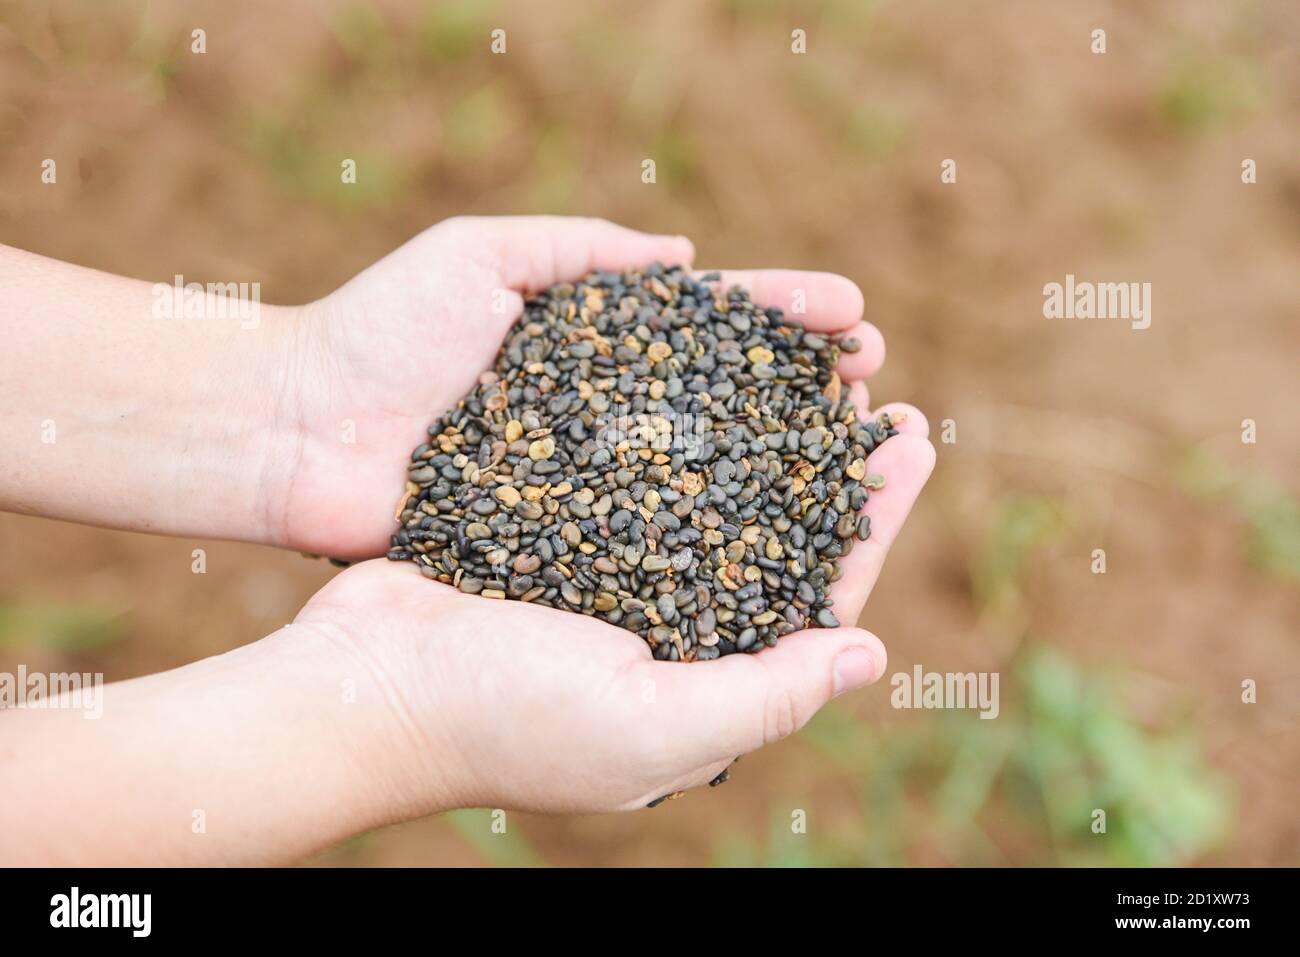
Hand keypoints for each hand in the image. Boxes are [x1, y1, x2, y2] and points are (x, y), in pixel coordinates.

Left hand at [269, 215, 922, 559]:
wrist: (296, 432)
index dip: (784, 316)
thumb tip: (687, 258)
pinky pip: (656, 538)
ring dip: (788, 462)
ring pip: (710, 470)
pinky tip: (786, 534)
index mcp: (595, 342)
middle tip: (878, 386)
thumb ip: (583, 249)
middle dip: (808, 389)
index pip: (712, 322)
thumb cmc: (380, 333)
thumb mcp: (481, 256)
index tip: (853, 316)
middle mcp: (609, 414)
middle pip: (731, 397)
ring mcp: (593, 481)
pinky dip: (722, 535)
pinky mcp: (567, 542)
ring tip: (861, 451)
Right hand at [287, 239, 935, 809]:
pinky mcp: (557, 523)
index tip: (912, 441)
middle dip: (825, 460)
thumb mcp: (649, 728)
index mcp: (705, 674)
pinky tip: (703, 365)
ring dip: (760, 424)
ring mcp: (612, 567)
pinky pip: (635, 461)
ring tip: (802, 359)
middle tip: (867, 387)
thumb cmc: (502, 718)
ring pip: (711, 483)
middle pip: (773, 529)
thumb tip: (869, 653)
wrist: (360, 682)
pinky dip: (676, 414)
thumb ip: (765, 697)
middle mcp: (668, 619)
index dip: (872, 518)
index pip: (819, 593)